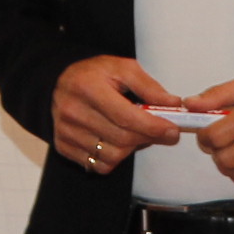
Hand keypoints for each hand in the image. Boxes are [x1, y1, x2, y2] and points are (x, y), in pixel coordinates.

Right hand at [51, 55, 184, 173]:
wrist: (60, 83)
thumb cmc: (93, 74)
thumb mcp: (122, 68)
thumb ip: (148, 86)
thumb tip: (172, 103)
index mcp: (87, 87)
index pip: (126, 116)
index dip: (153, 126)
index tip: (172, 129)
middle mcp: (72, 111)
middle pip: (121, 138)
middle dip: (148, 138)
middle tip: (163, 132)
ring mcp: (66, 131)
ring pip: (112, 156)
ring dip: (131, 148)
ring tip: (135, 133)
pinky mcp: (64, 146)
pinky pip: (98, 165)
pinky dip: (114, 158)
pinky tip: (116, 141)